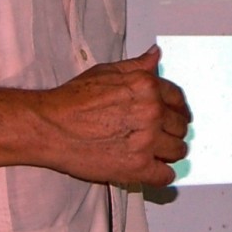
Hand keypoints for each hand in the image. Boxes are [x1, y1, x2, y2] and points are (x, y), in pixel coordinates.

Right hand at [38, 45, 190, 186]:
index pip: (178, 99)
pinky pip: (166, 176)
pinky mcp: (137, 167)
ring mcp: (147, 141)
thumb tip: (155, 56)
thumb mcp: (106, 72)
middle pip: (180, 126)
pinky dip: (161, 174)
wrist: (51, 126)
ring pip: (178, 151)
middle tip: (161, 135)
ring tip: (156, 152)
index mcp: (147, 86)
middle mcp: (152, 112)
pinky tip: (151, 169)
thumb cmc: (73, 99)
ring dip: (169, 152)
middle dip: (172, 130)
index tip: (176, 115)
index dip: (178, 108)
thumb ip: (137, 66)